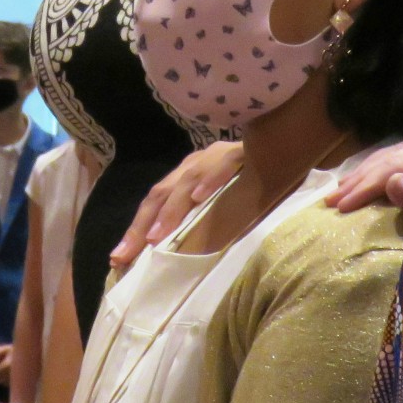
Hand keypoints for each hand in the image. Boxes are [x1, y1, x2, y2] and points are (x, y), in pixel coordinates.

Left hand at [109, 141, 242, 271]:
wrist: (284, 143)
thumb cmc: (253, 181)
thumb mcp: (221, 202)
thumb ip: (200, 221)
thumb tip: (170, 253)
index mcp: (187, 176)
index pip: (154, 202)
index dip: (135, 229)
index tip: (117, 259)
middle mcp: (196, 164)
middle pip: (161, 193)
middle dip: (141, 225)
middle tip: (126, 254)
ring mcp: (217, 156)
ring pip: (187, 180)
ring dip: (171, 210)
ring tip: (157, 237)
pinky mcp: (243, 152)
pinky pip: (225, 163)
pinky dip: (211, 179)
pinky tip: (200, 198)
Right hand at [323, 139, 402, 217]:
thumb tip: (392, 181)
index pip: (398, 168)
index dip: (367, 187)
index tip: (341, 208)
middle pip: (395, 158)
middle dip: (361, 178)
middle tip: (330, 200)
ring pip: (399, 155)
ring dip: (368, 170)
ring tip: (343, 187)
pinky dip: (385, 166)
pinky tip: (373, 175)